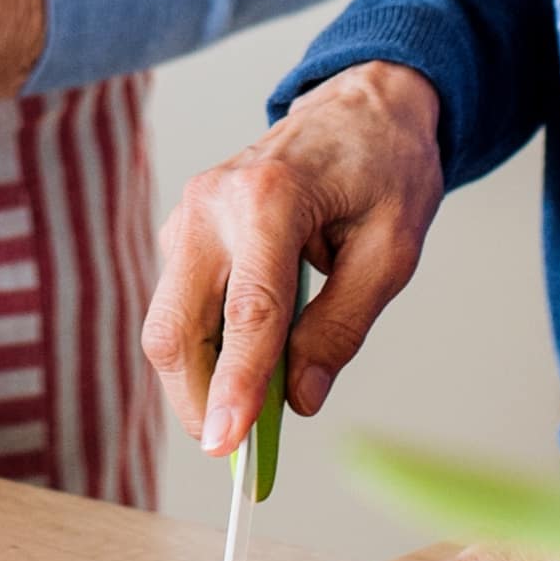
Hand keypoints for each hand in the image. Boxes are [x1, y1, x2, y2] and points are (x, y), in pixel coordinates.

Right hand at [141, 61, 445, 459]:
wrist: (360, 106)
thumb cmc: (383, 167)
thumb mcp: (391, 250)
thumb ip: (343, 325)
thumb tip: (299, 396)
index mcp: (268, 199)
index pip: (246, 314)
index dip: (235, 389)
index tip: (228, 449)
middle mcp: (210, 205)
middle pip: (176, 327)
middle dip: (199, 401)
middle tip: (239, 454)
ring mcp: (187, 216)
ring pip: (168, 324)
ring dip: (200, 380)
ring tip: (250, 416)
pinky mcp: (184, 231)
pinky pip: (179, 307)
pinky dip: (204, 350)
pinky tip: (245, 368)